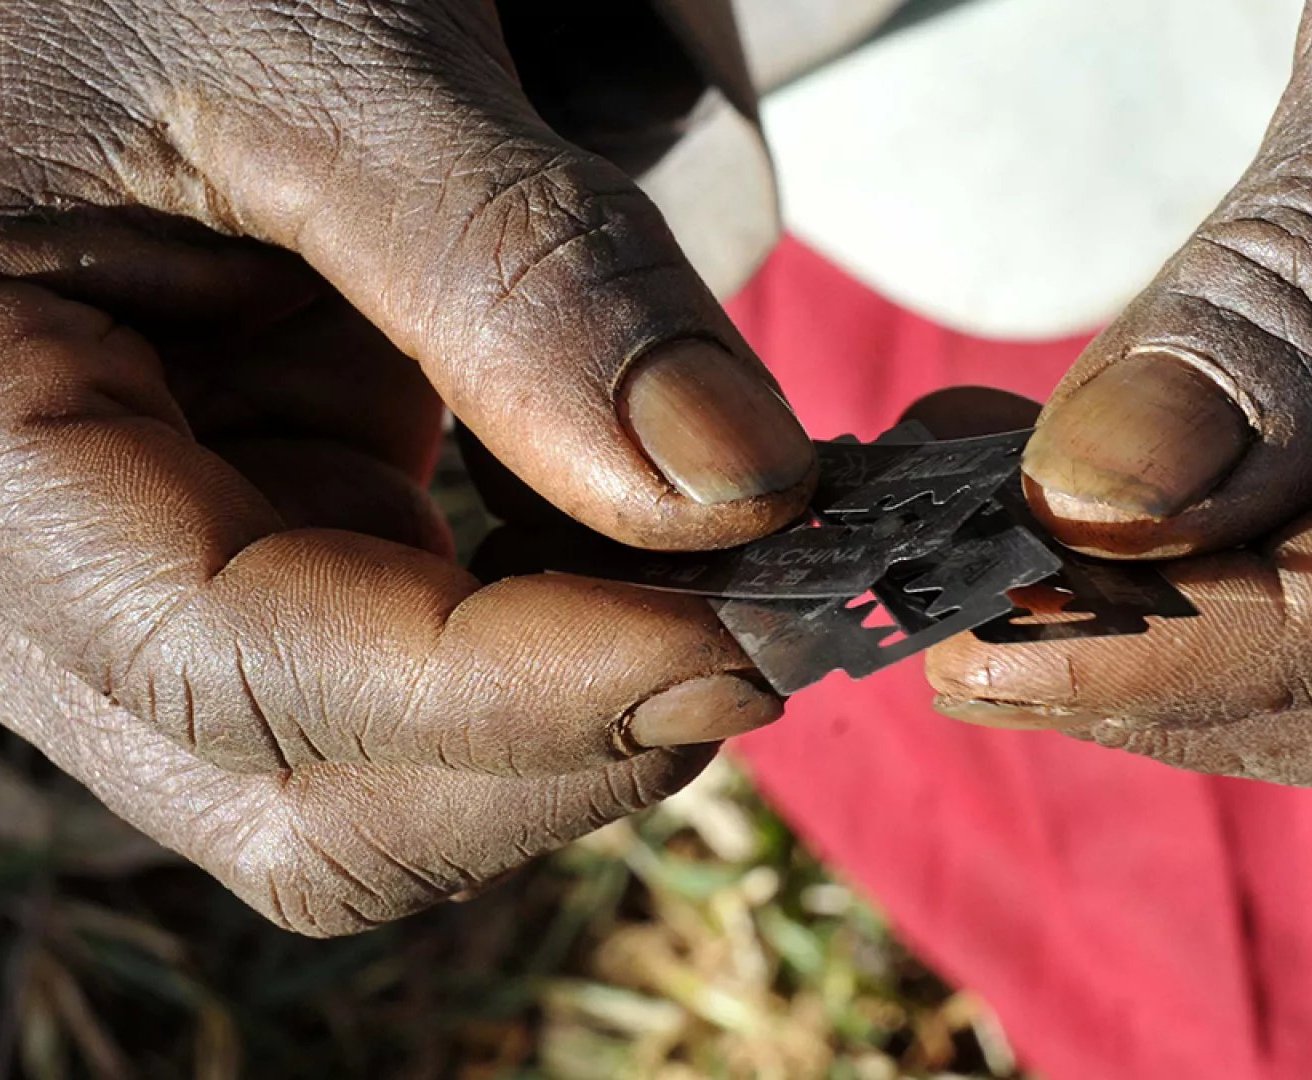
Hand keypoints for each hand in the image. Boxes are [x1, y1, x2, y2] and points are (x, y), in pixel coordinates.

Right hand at [0, 0, 810, 932]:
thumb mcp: (326, 51)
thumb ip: (521, 268)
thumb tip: (732, 483)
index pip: (234, 669)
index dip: (506, 695)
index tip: (733, 644)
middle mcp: (56, 560)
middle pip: (308, 799)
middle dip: (553, 744)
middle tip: (758, 624)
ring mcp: (179, 564)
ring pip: (383, 771)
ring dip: (580, 713)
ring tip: (728, 576)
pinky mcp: (286, 530)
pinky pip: (431, 670)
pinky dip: (572, 642)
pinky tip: (660, 541)